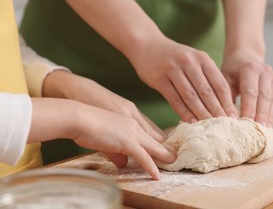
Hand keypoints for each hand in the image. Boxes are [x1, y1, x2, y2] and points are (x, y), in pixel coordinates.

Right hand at [29, 98, 175, 179]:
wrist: (79, 115)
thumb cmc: (86, 122)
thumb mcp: (104, 135)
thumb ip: (115, 150)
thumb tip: (123, 163)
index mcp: (129, 117)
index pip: (149, 129)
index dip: (157, 139)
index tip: (164, 147)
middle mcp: (134, 122)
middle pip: (156, 137)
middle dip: (165, 147)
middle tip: (175, 156)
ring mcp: (132, 131)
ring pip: (154, 146)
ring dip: (164, 156)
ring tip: (173, 163)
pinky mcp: (127, 141)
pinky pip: (144, 157)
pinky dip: (151, 167)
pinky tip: (156, 175)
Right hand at [130, 37, 237, 121]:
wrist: (147, 44)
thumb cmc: (174, 56)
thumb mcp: (193, 59)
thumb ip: (206, 76)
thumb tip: (222, 102)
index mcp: (202, 58)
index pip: (219, 83)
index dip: (227, 102)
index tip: (233, 117)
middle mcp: (189, 62)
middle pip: (207, 91)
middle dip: (217, 111)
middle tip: (225, 126)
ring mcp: (173, 70)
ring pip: (191, 96)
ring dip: (201, 114)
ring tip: (209, 127)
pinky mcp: (159, 79)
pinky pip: (174, 99)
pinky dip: (184, 112)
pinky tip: (191, 122)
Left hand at [221, 49, 272, 126]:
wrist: (246, 54)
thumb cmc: (232, 68)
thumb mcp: (225, 76)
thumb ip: (227, 94)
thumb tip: (226, 116)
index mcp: (249, 69)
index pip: (250, 92)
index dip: (249, 109)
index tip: (245, 124)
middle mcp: (264, 72)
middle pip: (264, 97)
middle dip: (261, 115)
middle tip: (258, 131)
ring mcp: (272, 77)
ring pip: (272, 100)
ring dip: (268, 117)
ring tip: (265, 131)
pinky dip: (271, 113)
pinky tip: (268, 125)